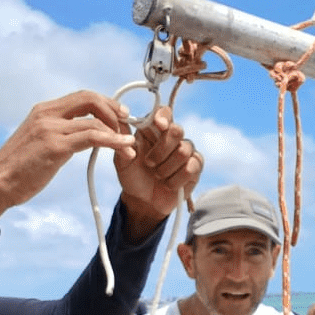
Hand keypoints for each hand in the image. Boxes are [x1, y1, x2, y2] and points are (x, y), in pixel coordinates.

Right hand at [0, 92, 134, 229]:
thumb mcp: (39, 141)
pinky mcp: (55, 146)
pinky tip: (123, 148)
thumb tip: (82, 134)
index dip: (105, 103)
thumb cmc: (18, 168)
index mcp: (43, 111)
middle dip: (114, 110)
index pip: (82, 96)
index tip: (119, 116)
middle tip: (128, 125)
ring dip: (118, 132)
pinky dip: (113, 141)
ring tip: (130, 146)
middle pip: (90, 98)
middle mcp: (47, 114)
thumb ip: (59, 133)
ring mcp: (50, 128)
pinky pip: (92, 137)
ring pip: (95, 120)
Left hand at [116, 106, 202, 238]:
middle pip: (176, 130)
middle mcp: (172, 137)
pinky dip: (176, 179)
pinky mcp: (195, 166)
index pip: (165, 112)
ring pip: (183, 151)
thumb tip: (118, 119)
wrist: (143, 201)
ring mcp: (186, 151)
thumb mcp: (122, 160)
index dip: (164, 116)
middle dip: (161, 150)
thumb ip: (121, 140)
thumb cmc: (133, 177)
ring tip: (158, 175)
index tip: (158, 124)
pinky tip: (169, 184)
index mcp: (153, 130)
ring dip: (166, 168)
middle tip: (149, 163)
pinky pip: (191, 168)